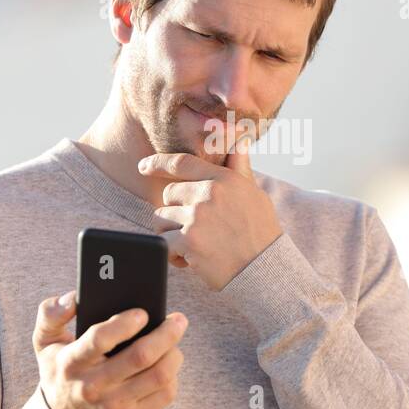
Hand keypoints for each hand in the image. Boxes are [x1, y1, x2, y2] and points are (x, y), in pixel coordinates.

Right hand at [31, 290, 187, 408]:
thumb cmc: (60, 374)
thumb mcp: (45, 344)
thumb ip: (50, 315)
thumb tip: (72, 297)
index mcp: (72, 362)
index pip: (100, 339)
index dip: (125, 324)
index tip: (142, 313)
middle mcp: (93, 386)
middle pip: (141, 356)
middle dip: (167, 333)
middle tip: (178, 319)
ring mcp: (114, 406)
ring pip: (159, 375)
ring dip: (174, 353)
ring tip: (174, 341)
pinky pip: (165, 394)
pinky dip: (173, 376)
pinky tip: (168, 365)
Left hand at [138, 135, 283, 290]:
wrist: (265, 268)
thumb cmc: (261, 232)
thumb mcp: (255, 194)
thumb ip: (239, 168)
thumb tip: (239, 141)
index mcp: (224, 179)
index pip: (182, 163)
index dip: (158, 163)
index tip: (143, 166)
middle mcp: (209, 194)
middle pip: (168, 194)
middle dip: (175, 211)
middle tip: (195, 228)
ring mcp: (197, 217)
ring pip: (161, 219)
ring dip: (171, 233)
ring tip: (194, 244)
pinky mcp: (189, 242)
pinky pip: (163, 243)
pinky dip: (173, 255)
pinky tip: (192, 260)